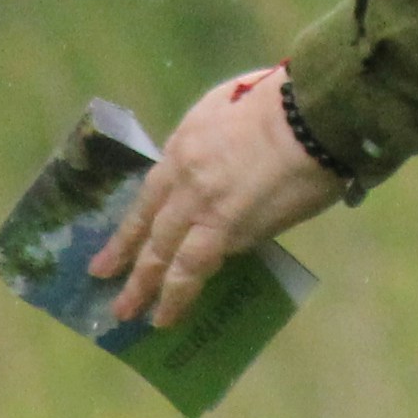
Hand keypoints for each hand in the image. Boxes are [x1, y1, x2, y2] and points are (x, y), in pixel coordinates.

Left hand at [95, 68, 344, 325]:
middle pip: (148, 223)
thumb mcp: (232, 103)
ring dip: (142, 285)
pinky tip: (168, 315)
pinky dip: (177, 296)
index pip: (152, 191)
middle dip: (124, 254)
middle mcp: (183, 174)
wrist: (313, 112)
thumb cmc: (289, 101)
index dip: (133, 220)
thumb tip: (221, 163)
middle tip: (104, 278)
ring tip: (127, 312)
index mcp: (186, 142)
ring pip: (160, 252)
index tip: (117, 240)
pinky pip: (191, 269)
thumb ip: (216, 137)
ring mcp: (200, 202)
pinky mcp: (225, 228)